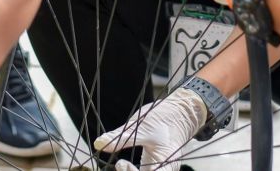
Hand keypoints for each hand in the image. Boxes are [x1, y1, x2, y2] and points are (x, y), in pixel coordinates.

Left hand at [93, 86, 207, 170]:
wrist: (180, 113)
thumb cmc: (165, 118)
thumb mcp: (141, 126)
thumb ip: (120, 138)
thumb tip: (99, 143)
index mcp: (165, 166)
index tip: (121, 164)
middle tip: (120, 165)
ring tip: (122, 165)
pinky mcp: (154, 168)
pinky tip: (124, 165)